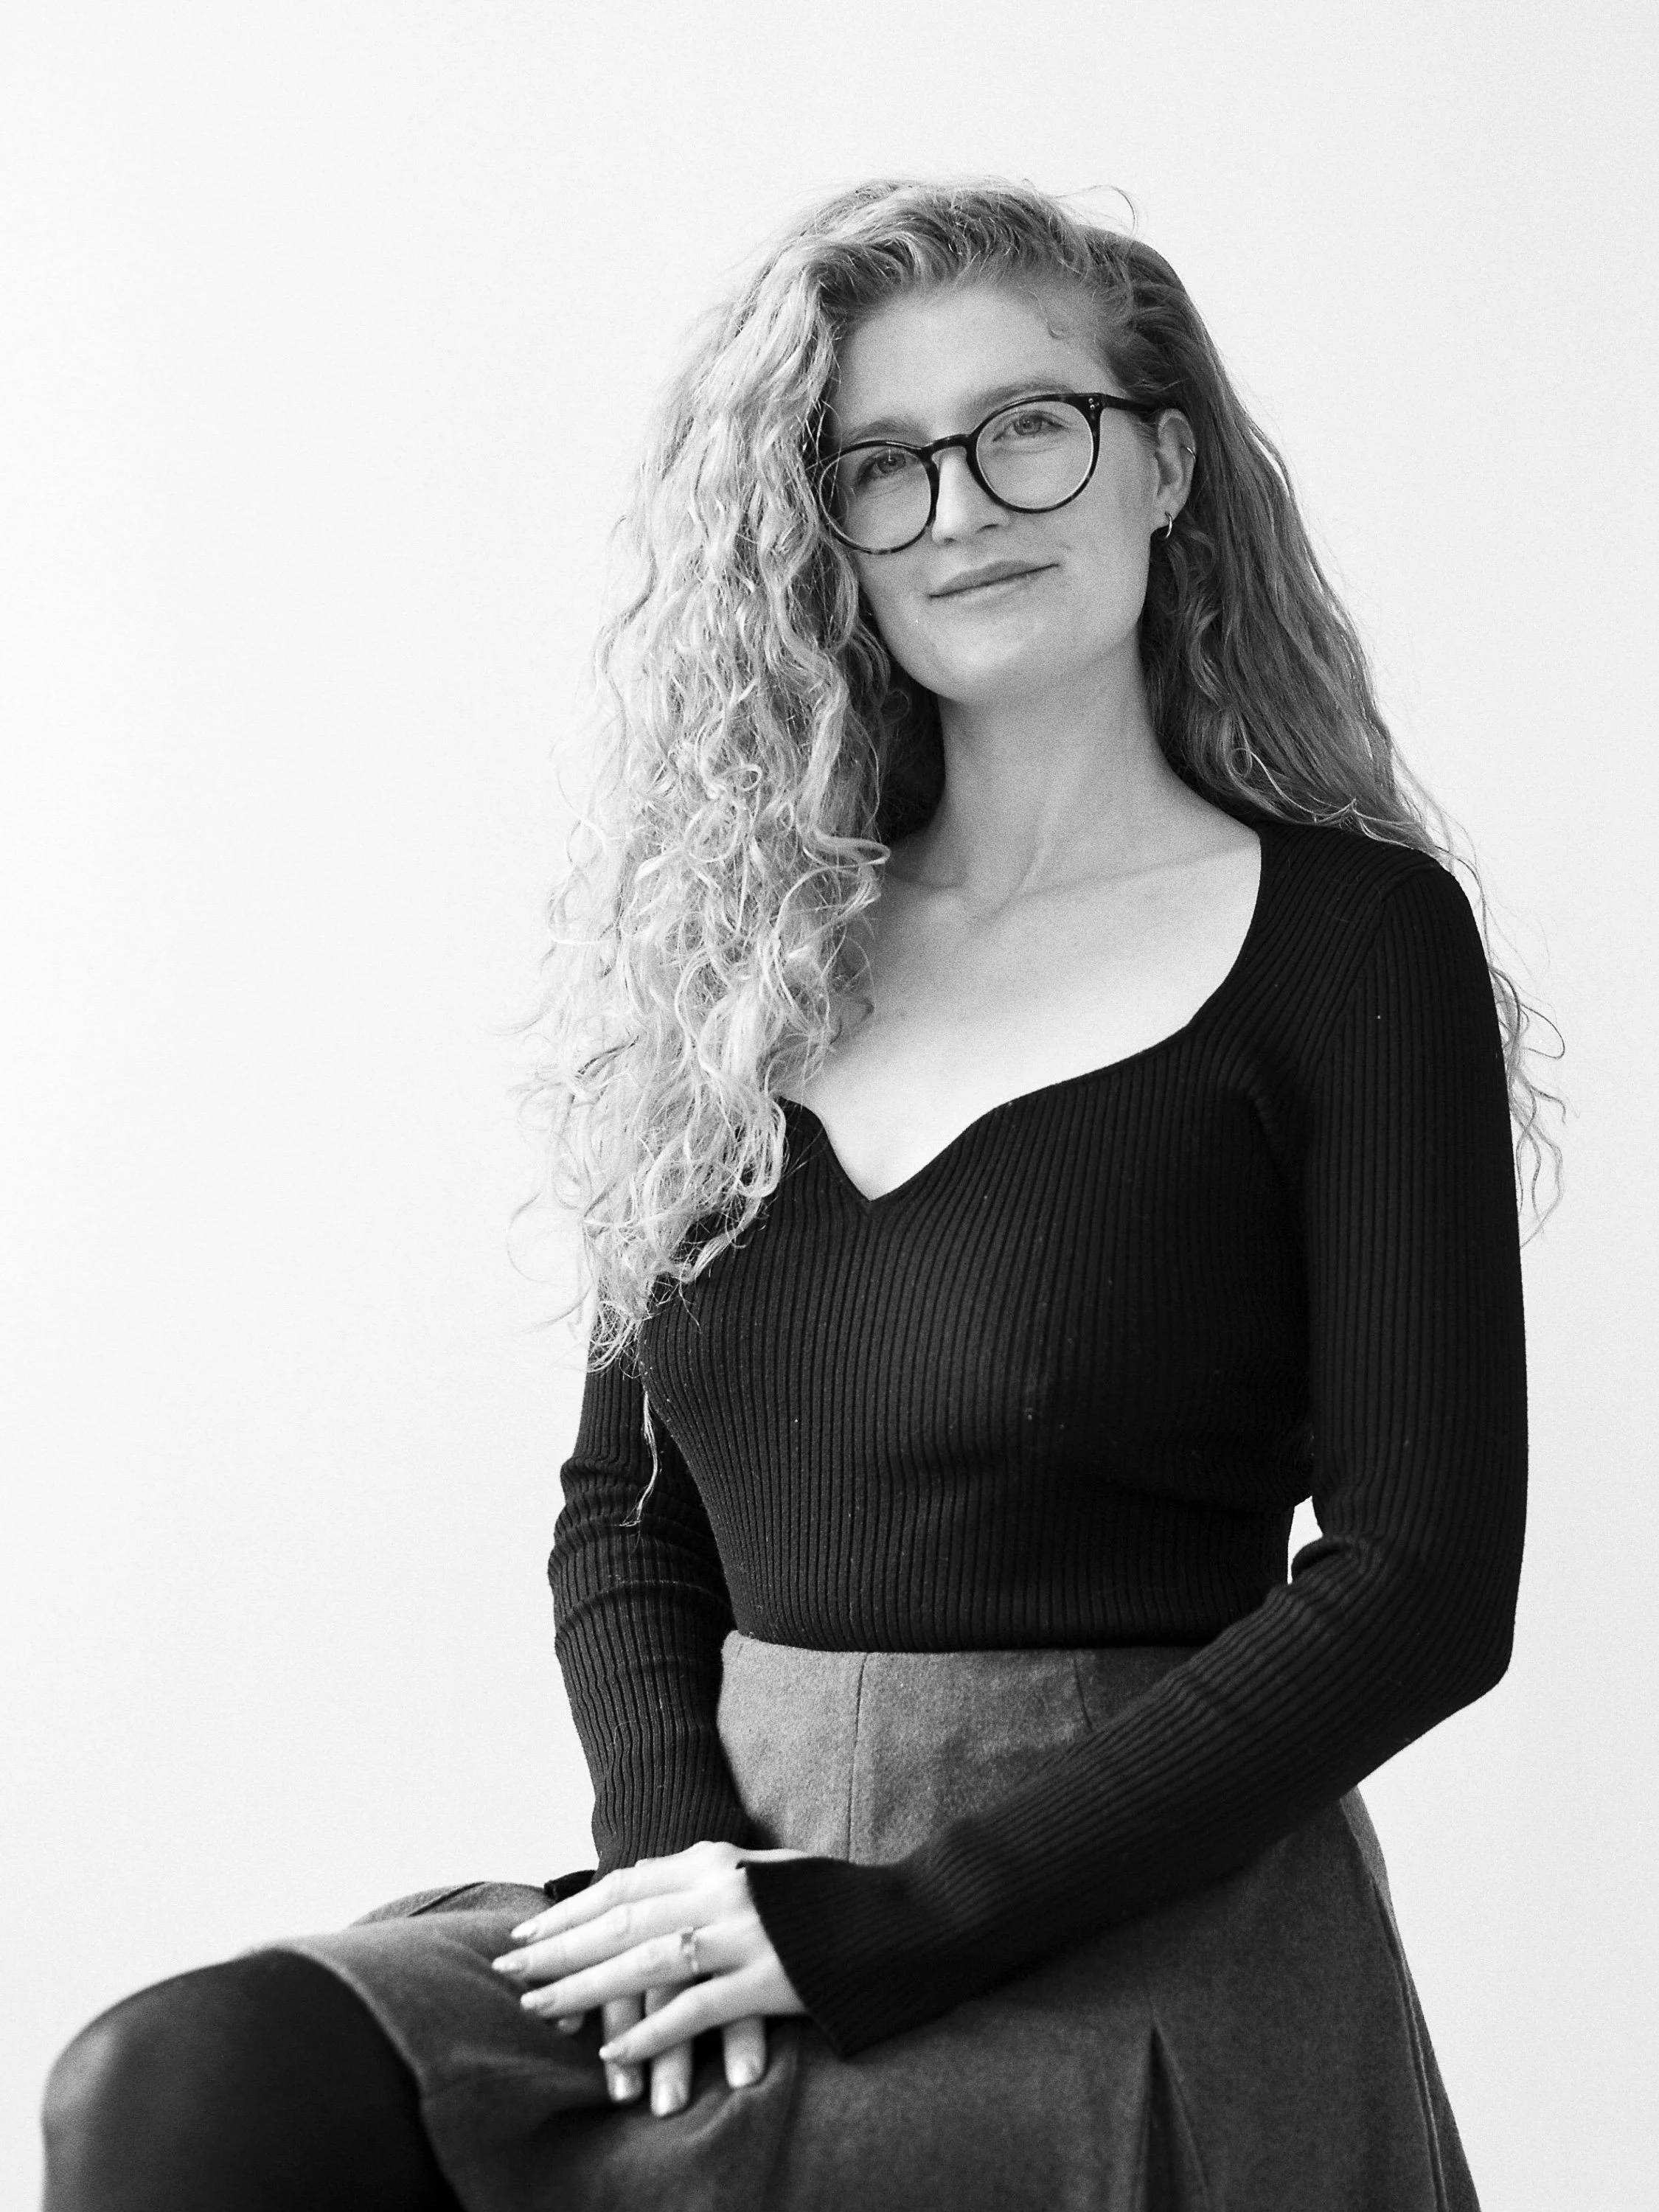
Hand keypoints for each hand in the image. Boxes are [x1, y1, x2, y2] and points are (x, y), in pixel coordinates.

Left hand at [492, 1840, 808, 2116]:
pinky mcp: (770, 1978)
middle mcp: (723, 1889)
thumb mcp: (756, 1869)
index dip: (570, 1912)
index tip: (525, 1937)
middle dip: (560, 1950)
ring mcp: (746, 1933)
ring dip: (589, 1990)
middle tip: (509, 1974)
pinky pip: (697, 2008)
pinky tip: (617, 2054)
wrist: (902, 1915)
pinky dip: (654, 2032)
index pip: (623, 1885)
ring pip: (647, 1963)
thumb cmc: (824, 1896)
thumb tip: (641, 1883)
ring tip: (541, 2010)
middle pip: (622, 1922)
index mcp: (716, 1858)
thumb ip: (701, 1875)